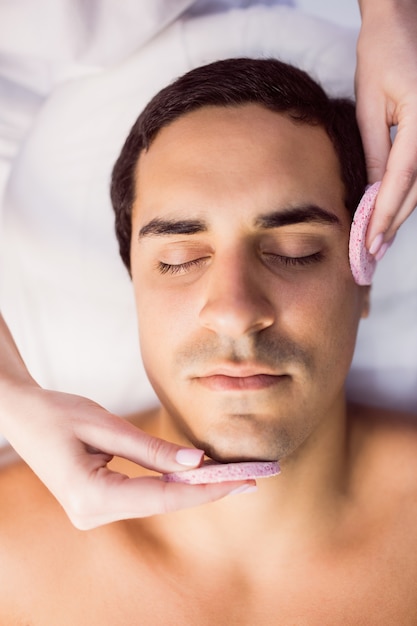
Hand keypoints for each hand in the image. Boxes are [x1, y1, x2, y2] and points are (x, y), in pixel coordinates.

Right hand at [1, 386, 252, 528]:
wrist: (20, 415)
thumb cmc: (56, 413)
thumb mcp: (105, 425)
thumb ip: (152, 448)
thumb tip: (197, 462)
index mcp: (90, 496)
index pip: (162, 496)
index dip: (206, 489)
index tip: (243, 481)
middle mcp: (90, 514)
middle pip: (162, 503)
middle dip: (206, 491)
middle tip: (250, 478)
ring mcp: (91, 513)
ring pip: (155, 502)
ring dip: (192, 489)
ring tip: (232, 476)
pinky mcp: (96, 504)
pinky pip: (142, 496)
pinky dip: (170, 485)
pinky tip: (196, 477)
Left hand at [355, 0, 416, 254]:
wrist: (402, 20)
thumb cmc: (384, 53)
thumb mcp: (370, 104)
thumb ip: (374, 150)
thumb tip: (370, 192)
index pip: (401, 179)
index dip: (385, 214)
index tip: (369, 243)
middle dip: (392, 223)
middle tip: (370, 253)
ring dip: (400, 213)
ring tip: (378, 240)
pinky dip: (406, 193)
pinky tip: (391, 211)